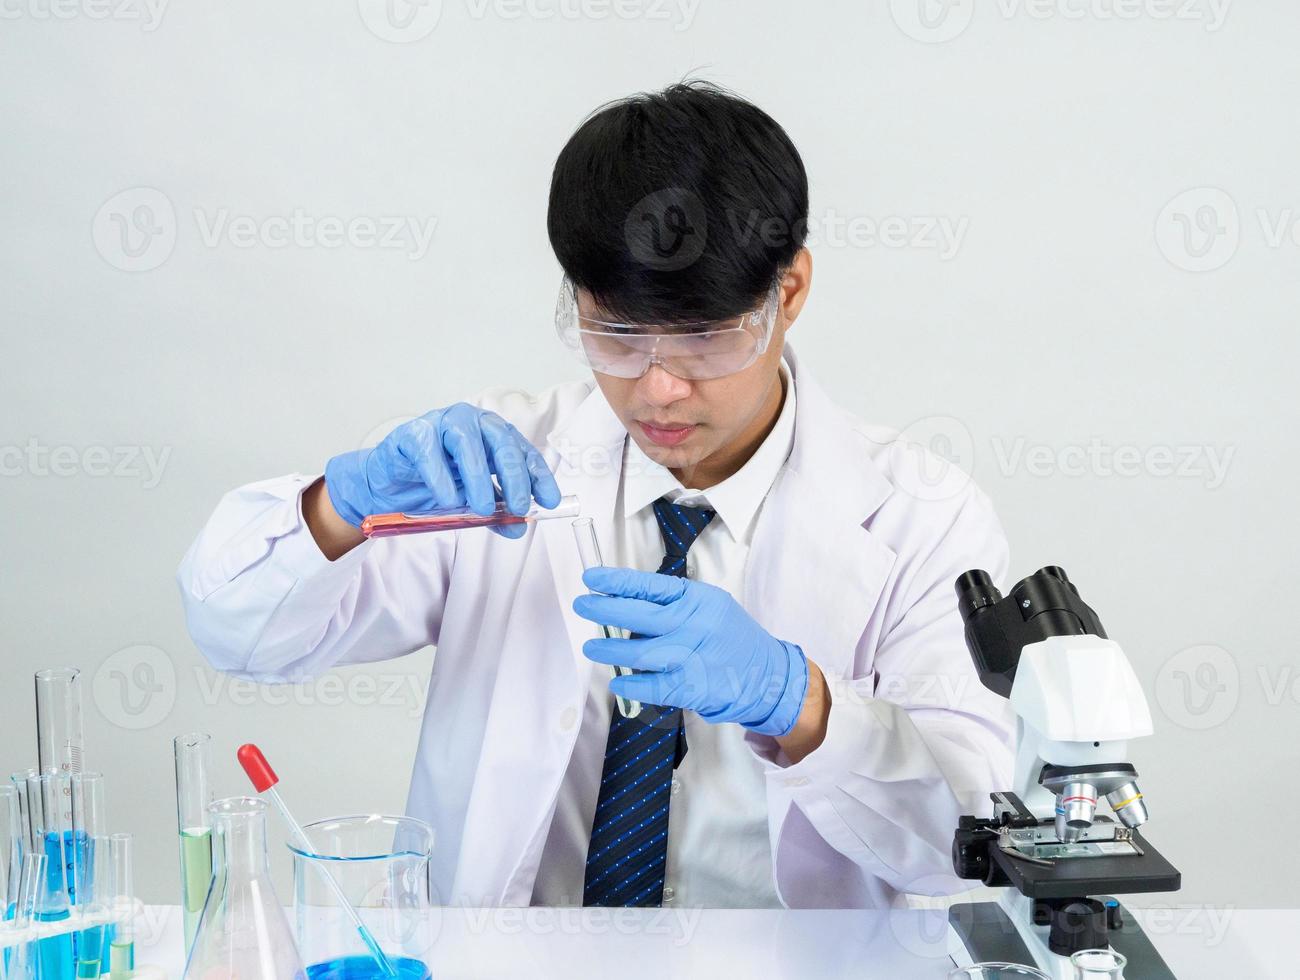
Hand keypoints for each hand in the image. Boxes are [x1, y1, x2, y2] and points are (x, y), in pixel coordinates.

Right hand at [323, 403, 561, 537]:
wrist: (390, 486)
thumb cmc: (436, 486)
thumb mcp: (472, 502)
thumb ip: (496, 513)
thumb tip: (518, 528)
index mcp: (493, 435)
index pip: (523, 451)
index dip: (539, 476)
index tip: (550, 501)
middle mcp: (472, 423)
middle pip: (501, 442)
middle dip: (515, 476)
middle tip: (520, 508)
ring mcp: (442, 423)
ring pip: (467, 443)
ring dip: (478, 478)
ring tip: (482, 509)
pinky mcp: (412, 434)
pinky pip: (430, 452)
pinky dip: (442, 478)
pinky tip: (449, 500)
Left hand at [573, 567, 809, 736]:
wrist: (766, 675)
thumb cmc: (731, 638)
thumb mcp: (709, 607)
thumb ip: (674, 605)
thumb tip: (624, 604)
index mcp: (698, 599)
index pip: (651, 586)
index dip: (618, 582)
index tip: (591, 578)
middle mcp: (695, 624)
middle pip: (641, 615)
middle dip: (606, 609)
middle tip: (582, 605)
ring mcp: (693, 657)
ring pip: (641, 652)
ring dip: (611, 650)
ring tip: (591, 647)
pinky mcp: (692, 687)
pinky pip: (653, 686)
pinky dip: (632, 685)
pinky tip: (617, 682)